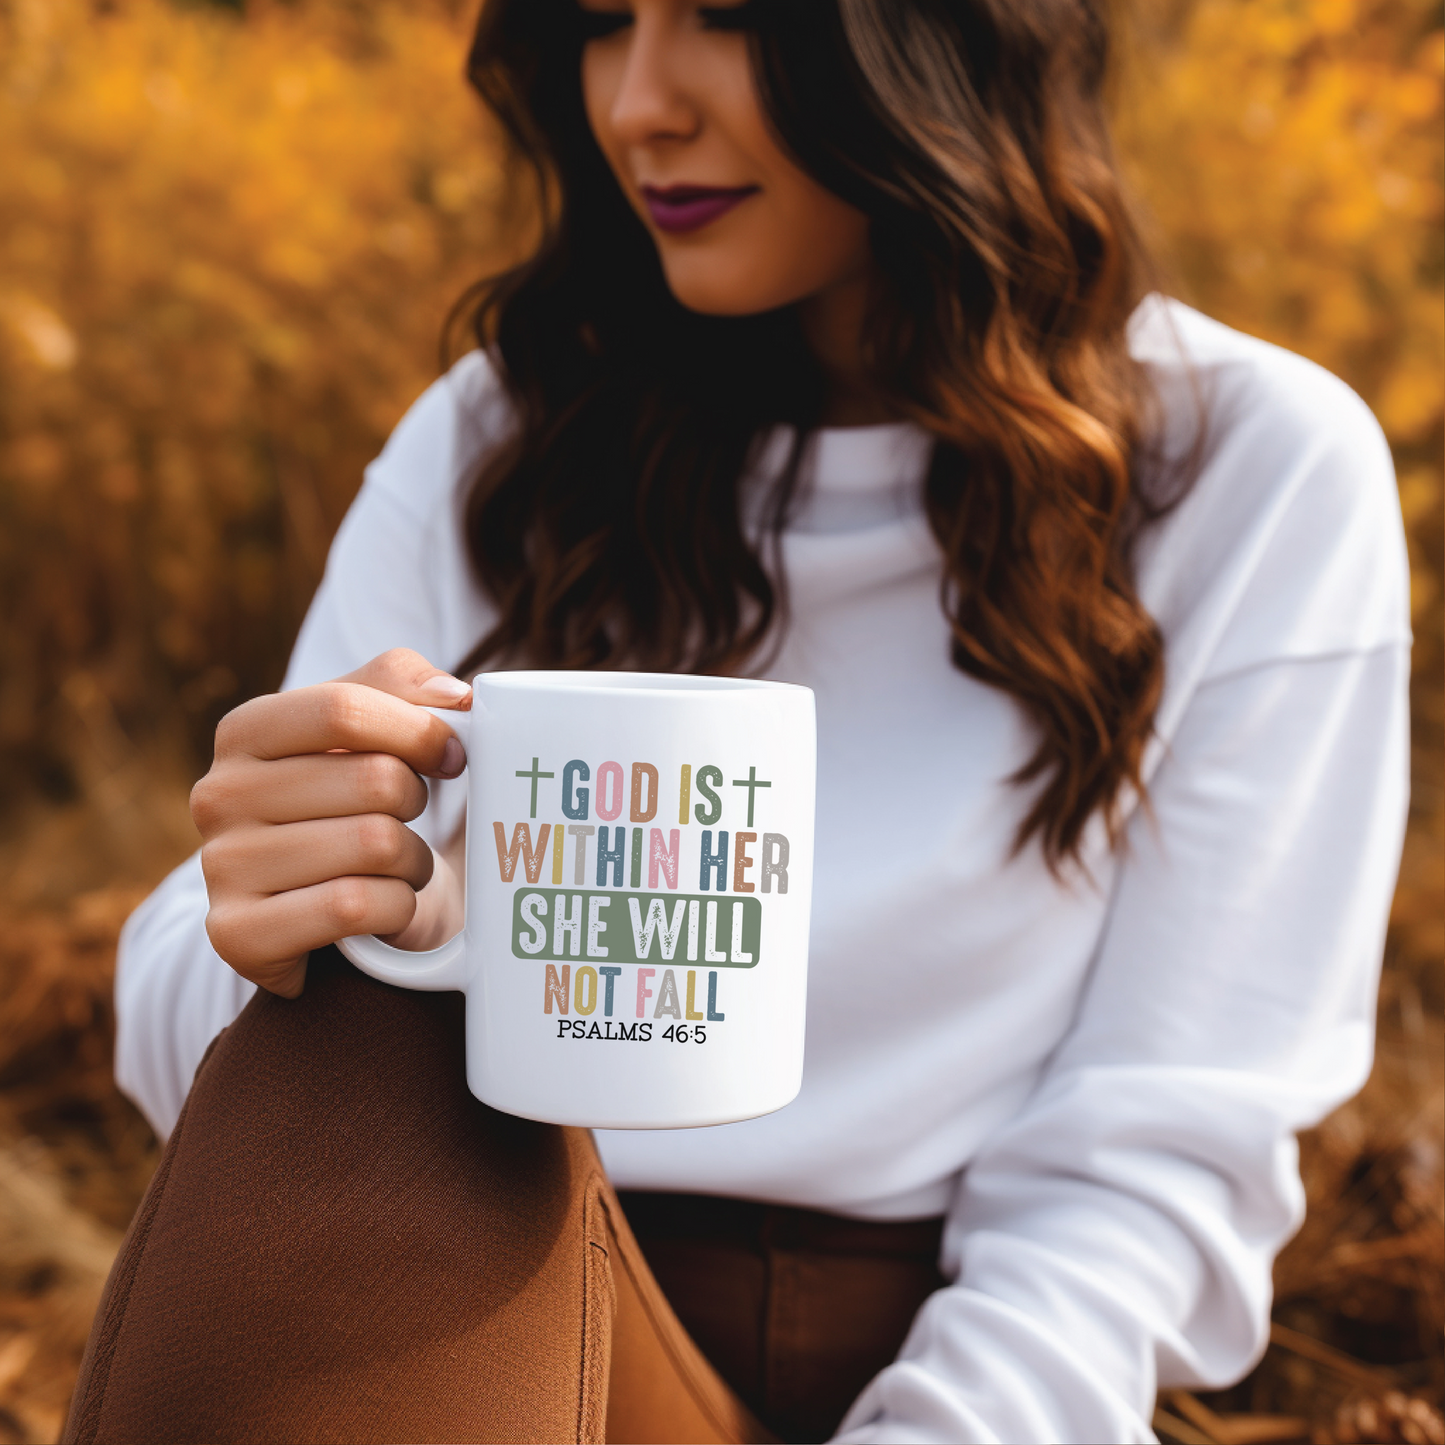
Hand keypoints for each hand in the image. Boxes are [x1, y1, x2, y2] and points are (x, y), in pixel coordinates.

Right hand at [190, 648, 470, 997]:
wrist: (332, 909)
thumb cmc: (358, 803)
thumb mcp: (371, 727)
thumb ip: (405, 684)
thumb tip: (454, 695)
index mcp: (246, 729)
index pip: (344, 709)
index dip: (418, 730)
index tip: (452, 754)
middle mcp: (219, 794)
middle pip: (374, 780)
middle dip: (418, 802)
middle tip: (408, 819)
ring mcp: (222, 866)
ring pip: (375, 845)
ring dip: (414, 860)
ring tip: (398, 865)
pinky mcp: (239, 934)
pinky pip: (355, 906)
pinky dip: (395, 907)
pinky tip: (384, 905)